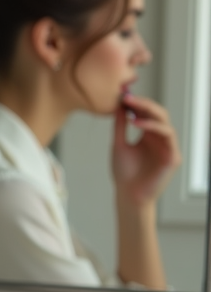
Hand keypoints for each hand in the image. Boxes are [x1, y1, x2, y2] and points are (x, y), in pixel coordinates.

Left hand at [111, 94, 180, 208]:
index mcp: (149, 135)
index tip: (122, 96)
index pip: (148, 114)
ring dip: (148, 113)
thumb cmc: (123, 172)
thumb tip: (119, 105)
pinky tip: (136, 123)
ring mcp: (168, 147)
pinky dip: (153, 127)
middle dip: (143, 104)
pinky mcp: (173, 156)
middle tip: (127, 98)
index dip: (137, 104)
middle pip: (158, 114)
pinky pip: (168, 135)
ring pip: (165, 123)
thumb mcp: (118, 144)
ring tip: (130, 109)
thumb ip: (120, 126)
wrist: (127, 194)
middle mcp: (160, 139)